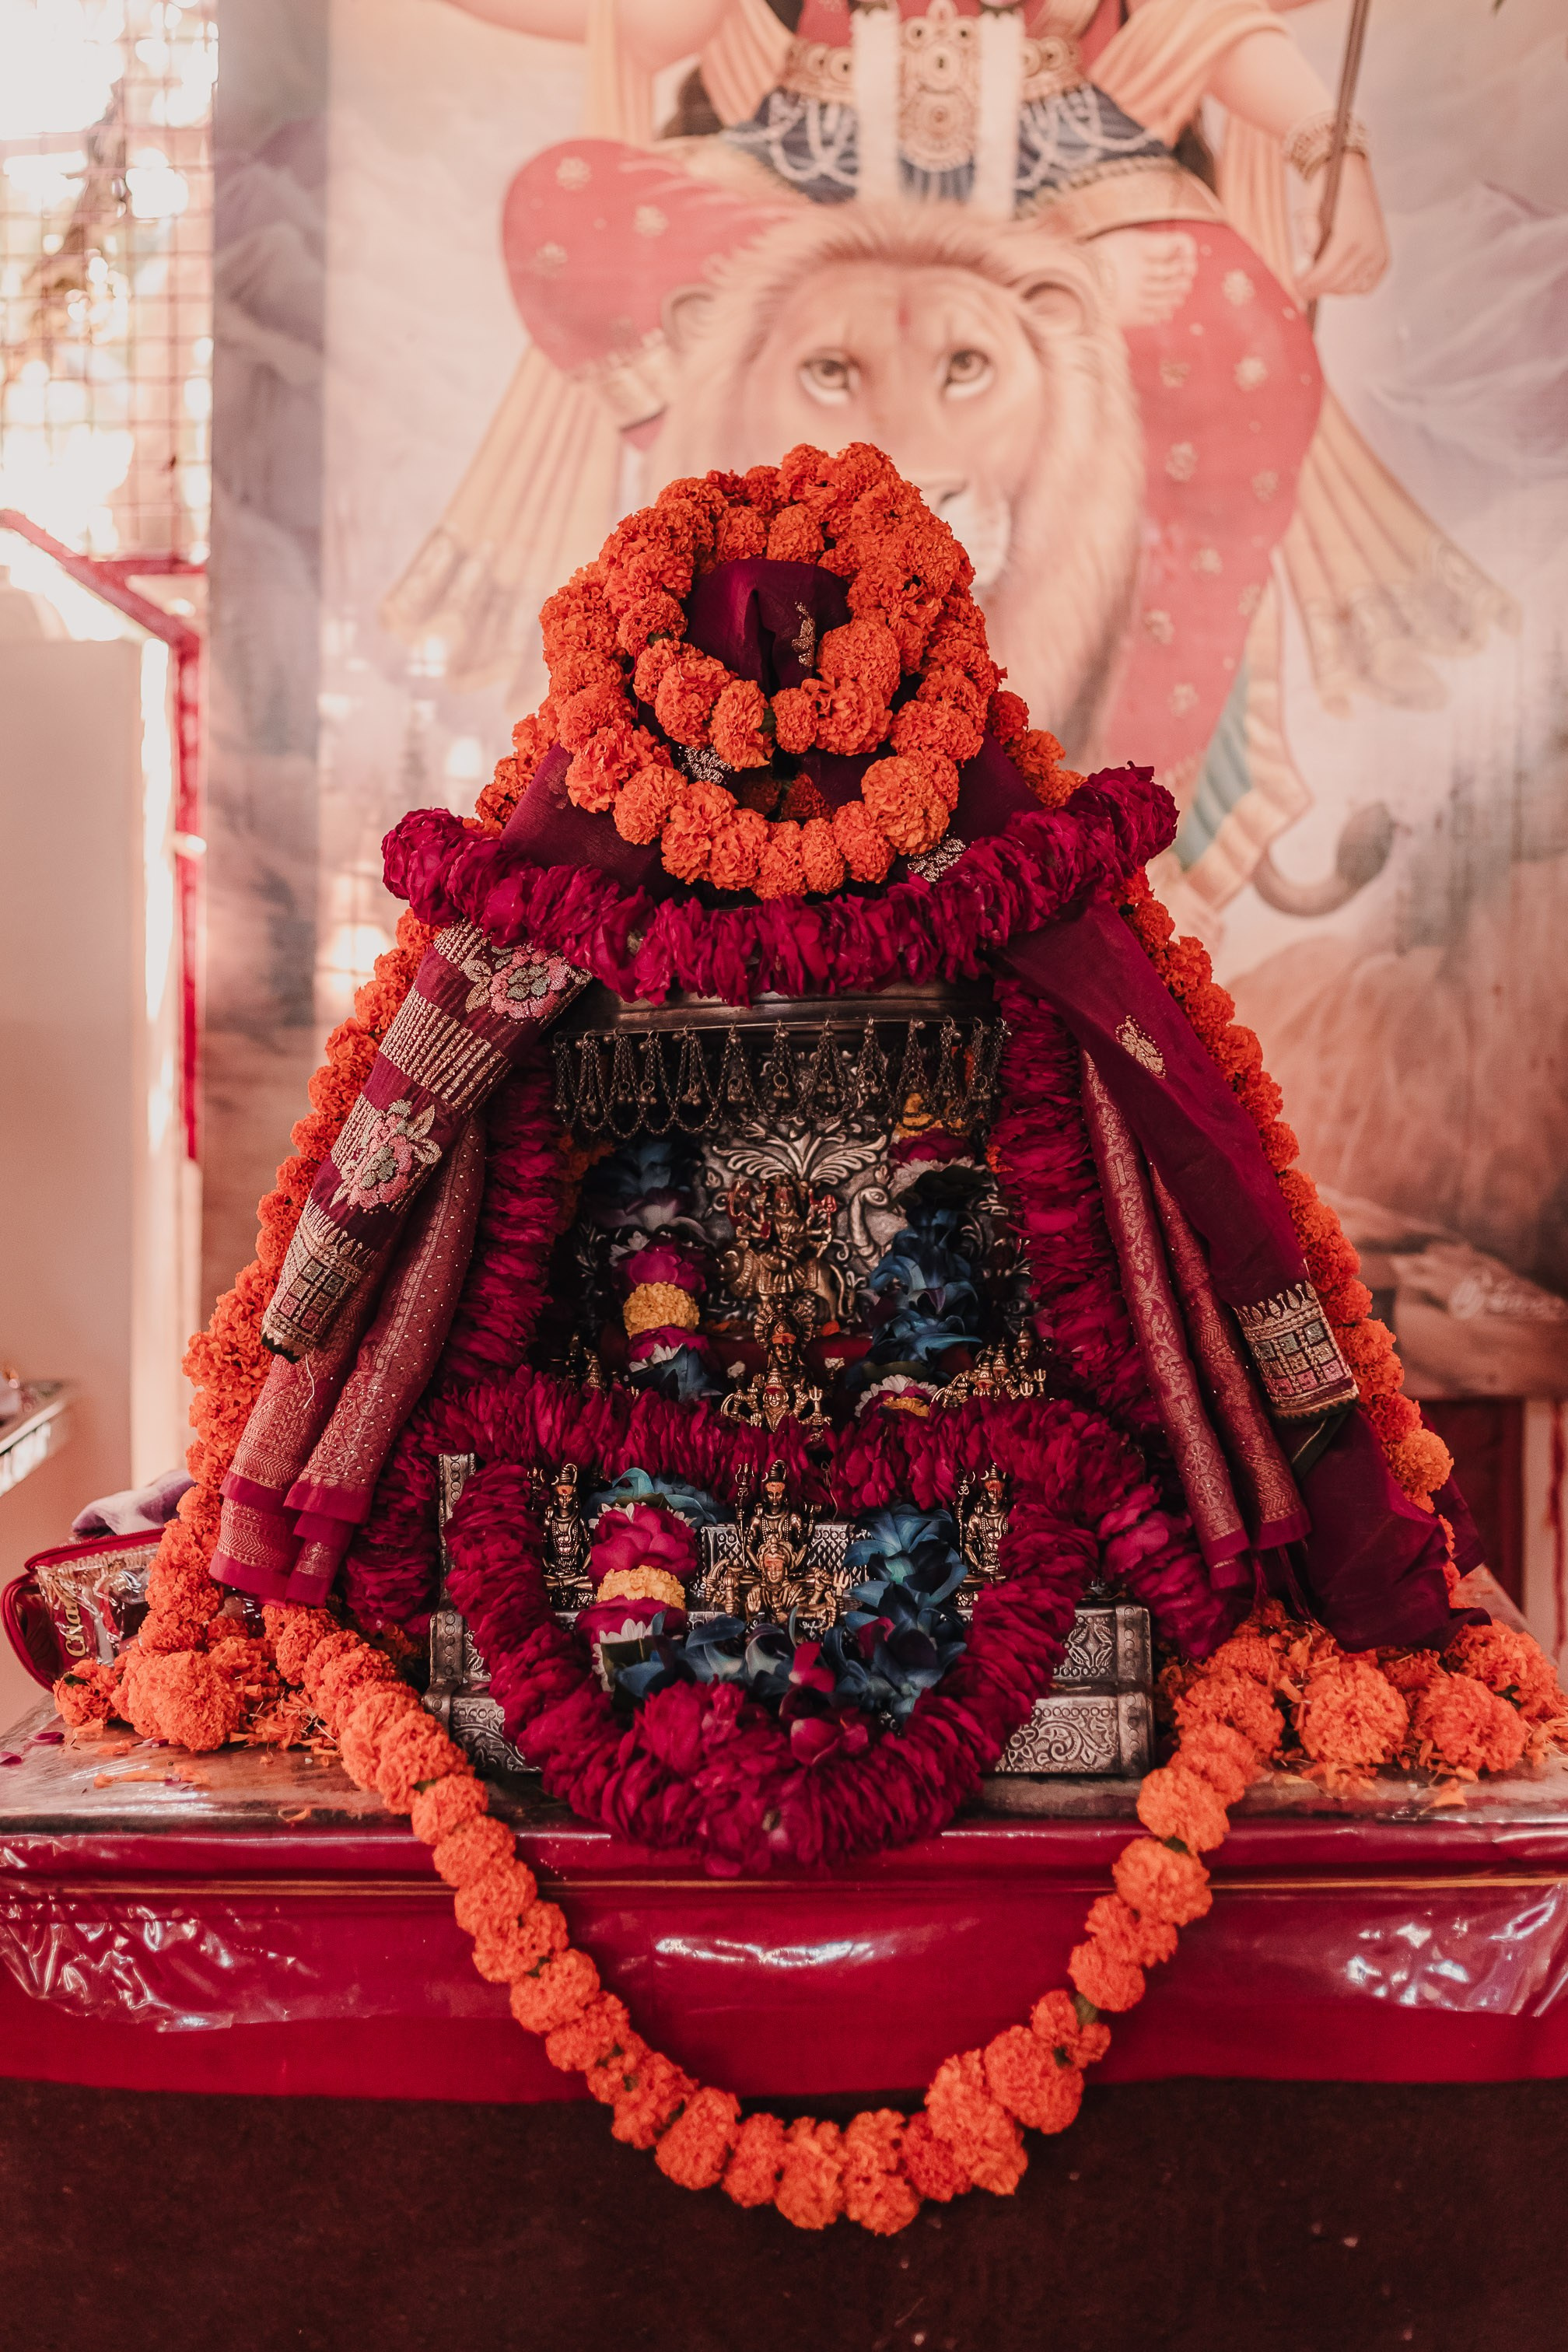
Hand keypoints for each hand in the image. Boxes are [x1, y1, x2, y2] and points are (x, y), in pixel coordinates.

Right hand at [1091, 227, 1198, 327]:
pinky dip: (1164, 312)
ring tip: (1181, 292)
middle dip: (1184, 272)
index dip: (1186, 248)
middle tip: (1189, 274)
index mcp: (1138, 248)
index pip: (1175, 244)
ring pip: (1167, 294)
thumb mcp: (1125, 240)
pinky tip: (1167, 310)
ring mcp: (1135, 295)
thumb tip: (1178, 249)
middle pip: (1172, 271)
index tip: (1187, 254)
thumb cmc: (1099, 260)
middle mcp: (1139, 271)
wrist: (1071, 287)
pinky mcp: (1129, 315)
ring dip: (1177, 293)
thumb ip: (1150, 244)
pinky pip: (1155, 314)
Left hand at [1295, 150, 1388, 299]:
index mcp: (1349, 236)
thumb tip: (1304, 266)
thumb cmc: (1330, 190)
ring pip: (1351, 288)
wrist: (1353, 175)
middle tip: (1302, 289)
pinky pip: (1367, 285)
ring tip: (1319, 282)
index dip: (1306, 285)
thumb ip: (1308, 237)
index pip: (1324, 275)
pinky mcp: (1383, 256)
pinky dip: (1352, 287)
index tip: (1295, 288)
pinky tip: (1339, 280)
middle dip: (1316, 289)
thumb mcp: (1310, 209)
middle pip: (1336, 284)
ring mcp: (1377, 252)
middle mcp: (1367, 247)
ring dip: (1333, 289)